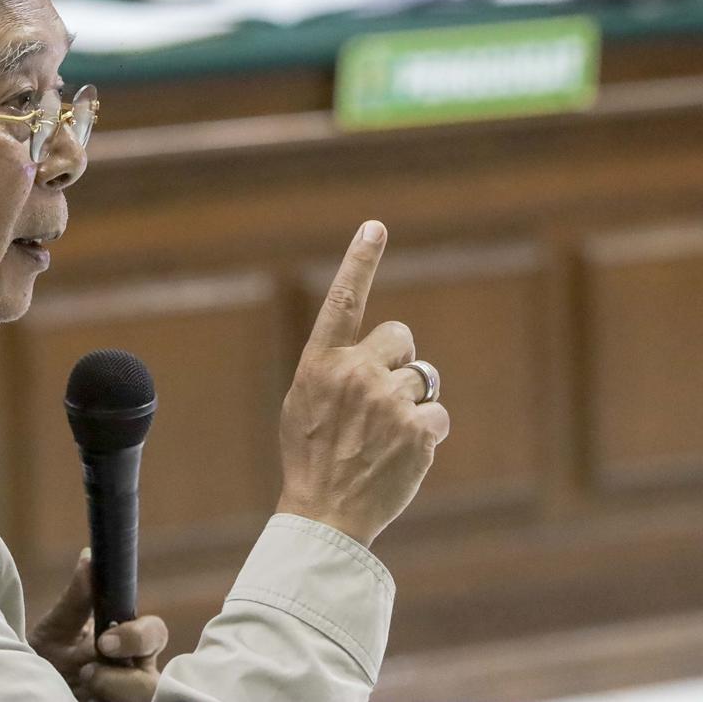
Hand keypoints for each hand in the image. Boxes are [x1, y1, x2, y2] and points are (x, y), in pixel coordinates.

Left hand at [29, 548, 167, 701]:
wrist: (30, 684)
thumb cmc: (49, 654)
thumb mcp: (58, 626)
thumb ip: (77, 598)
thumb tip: (90, 557)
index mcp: (129, 642)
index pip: (155, 633)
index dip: (138, 636)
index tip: (104, 640)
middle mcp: (135, 672)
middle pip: (155, 677)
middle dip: (127, 678)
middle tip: (88, 672)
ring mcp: (127, 696)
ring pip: (143, 698)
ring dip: (112, 692)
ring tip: (81, 685)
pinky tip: (81, 699)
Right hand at [276, 221, 450, 547]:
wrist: (325, 512)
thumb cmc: (310, 456)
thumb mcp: (303, 403)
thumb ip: (334, 370)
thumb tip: (372, 354)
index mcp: (320, 364)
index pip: (343, 301)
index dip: (359, 261)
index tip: (375, 227)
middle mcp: (355, 374)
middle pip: (401, 338)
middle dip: (397, 361)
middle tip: (378, 399)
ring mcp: (389, 401)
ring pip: (422, 378)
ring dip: (410, 403)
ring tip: (384, 437)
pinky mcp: (418, 430)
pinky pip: (436, 414)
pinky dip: (425, 433)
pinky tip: (401, 454)